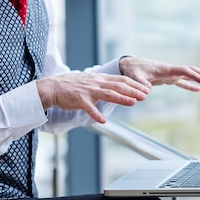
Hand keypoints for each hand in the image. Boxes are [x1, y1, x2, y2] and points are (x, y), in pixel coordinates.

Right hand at [36, 72, 150, 123]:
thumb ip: (104, 85)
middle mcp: (96, 83)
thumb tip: (118, 89)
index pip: (121, 80)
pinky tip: (103, 120)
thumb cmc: (73, 86)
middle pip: (118, 86)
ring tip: (132, 102)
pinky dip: (96, 114)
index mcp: (100, 78)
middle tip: (145, 96)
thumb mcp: (91, 82)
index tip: (145, 89)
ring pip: (107, 94)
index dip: (134, 84)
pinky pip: (89, 108)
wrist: (54, 87)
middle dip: (133, 90)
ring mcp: (88, 91)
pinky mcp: (79, 99)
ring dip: (121, 98)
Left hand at [119, 57, 199, 91]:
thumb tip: (147, 92)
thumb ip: (140, 83)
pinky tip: (198, 90)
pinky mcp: (166, 78)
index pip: (182, 71)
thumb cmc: (132, 70)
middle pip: (190, 70)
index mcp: (164, 69)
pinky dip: (189, 85)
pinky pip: (181, 81)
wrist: (130, 65)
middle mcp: (170, 70)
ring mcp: (169, 74)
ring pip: (188, 75)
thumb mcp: (134, 77)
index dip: (193, 75)